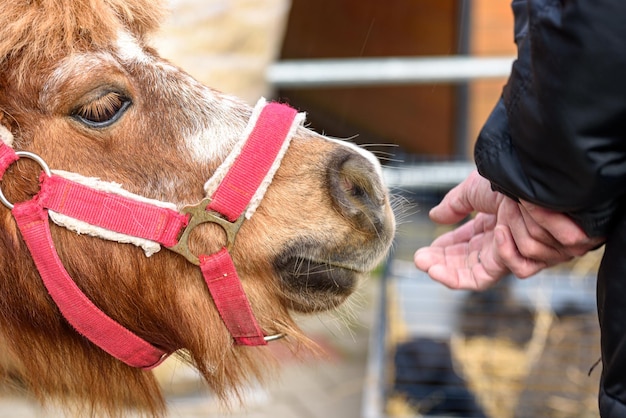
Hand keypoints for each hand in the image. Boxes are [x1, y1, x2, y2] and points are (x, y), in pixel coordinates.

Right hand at [414, 170, 602, 289]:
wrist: (540, 170)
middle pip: (470, 268)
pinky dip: (509, 252)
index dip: (442, 256)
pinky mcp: (541, 256)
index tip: (422, 257)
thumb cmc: (512, 173)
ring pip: (488, 273)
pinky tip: (501, 233)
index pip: (462, 250)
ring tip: (445, 256)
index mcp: (488, 227)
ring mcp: (520, 251)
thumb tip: (434, 217)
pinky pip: (518, 267)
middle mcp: (503, 243)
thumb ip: (455, 206)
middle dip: (445, 269)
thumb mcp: (474, 188)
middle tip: (423, 265)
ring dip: (469, 261)